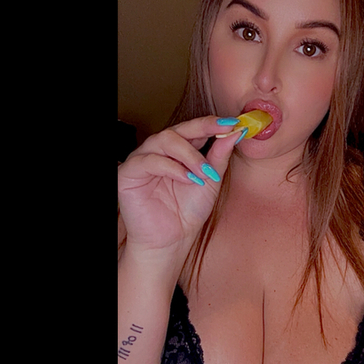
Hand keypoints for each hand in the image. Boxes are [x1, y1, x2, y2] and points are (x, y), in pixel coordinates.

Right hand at [117, 116, 242, 259]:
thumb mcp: (211, 181)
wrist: (171, 241)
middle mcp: (158, 152)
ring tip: (203, 173)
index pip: (192, 128)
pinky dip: (171, 167)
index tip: (233, 122)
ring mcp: (142, 160)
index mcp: (177, 151)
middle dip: (202, 131)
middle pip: (177, 130)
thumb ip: (219, 156)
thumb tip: (234, 131)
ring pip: (163, 140)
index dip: (211, 123)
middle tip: (223, 134)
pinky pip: (148, 161)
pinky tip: (187, 179)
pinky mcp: (129, 173)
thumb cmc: (188, 213)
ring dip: (189, 154)